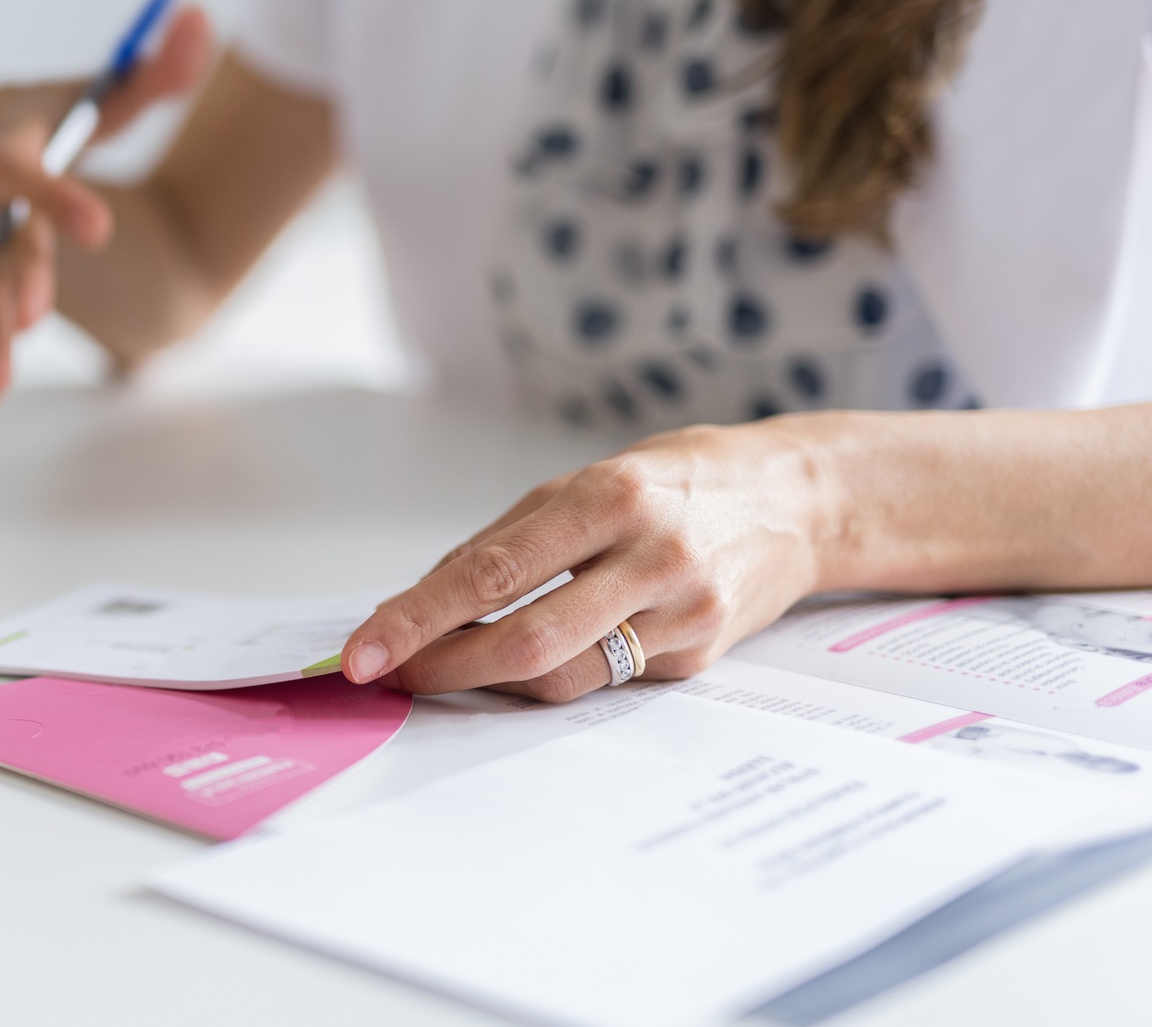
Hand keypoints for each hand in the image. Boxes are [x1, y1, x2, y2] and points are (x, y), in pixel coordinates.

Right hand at [0, 3, 214, 421]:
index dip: (56, 199)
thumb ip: (158, 67)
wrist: (19, 135)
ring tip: (2, 379)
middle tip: (41, 315)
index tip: (101, 228)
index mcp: (3, 132)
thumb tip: (200, 21)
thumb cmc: (72, 111)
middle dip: (19, 273)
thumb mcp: (115, 90)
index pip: (20, 165)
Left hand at [341, 419, 832, 700]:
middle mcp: (651, 558)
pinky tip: (522, 661)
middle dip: (443, 668)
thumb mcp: (587, 482)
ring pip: (563, 676)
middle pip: (526, 641)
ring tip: (441, 670)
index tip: (366, 648)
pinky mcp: (698, 659)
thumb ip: (509, 541)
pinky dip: (548, 675)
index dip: (419, 618)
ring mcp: (682, 615)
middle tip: (389, 676)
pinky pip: (603, 681)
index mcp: (610, 498)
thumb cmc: (677, 483)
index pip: (493, 573)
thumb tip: (422, 601)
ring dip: (488, 683)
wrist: (800, 502)